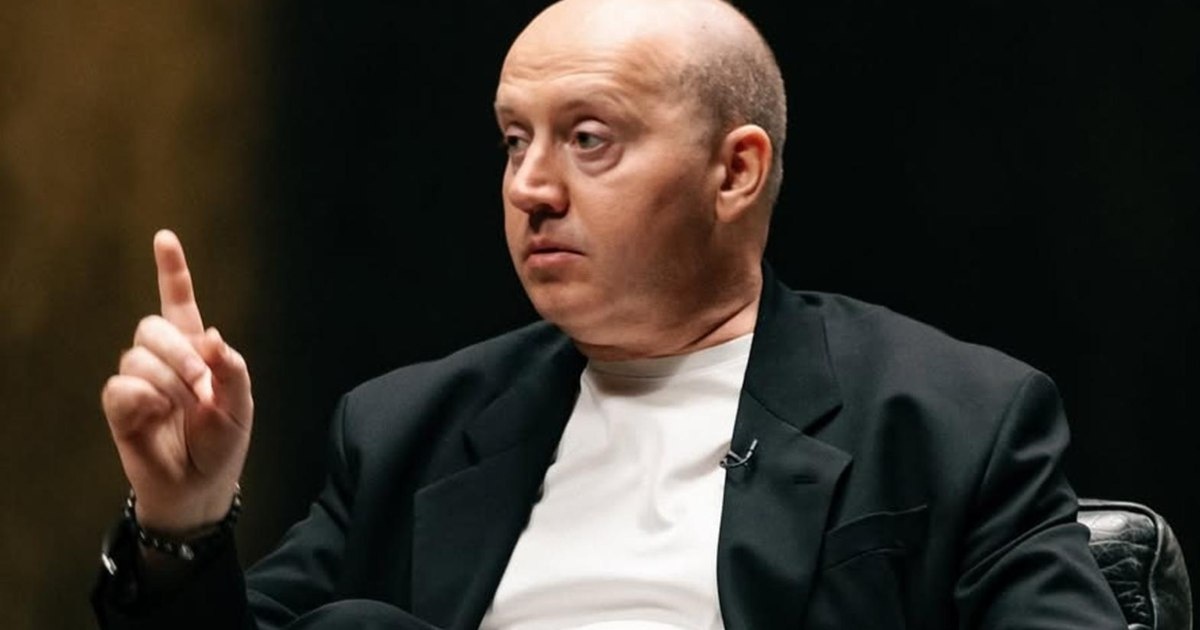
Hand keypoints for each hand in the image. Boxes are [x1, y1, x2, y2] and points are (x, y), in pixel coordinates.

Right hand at [101, 230, 252, 535]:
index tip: (164, 238)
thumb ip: (231, 368)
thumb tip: (210, 336)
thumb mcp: (241, 405)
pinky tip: (155, 418)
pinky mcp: (120, 406)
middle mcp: (163, 358)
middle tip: (201, 387)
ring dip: (169, 384)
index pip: (179, 302)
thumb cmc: (221, 442)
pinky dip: (146, 401)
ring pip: (139, 357)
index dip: (172, 270)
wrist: (200, 485)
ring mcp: (138, 380)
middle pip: (153, 326)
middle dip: (181, 355)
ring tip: (183, 411)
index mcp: (195, 350)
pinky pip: (122, 386)